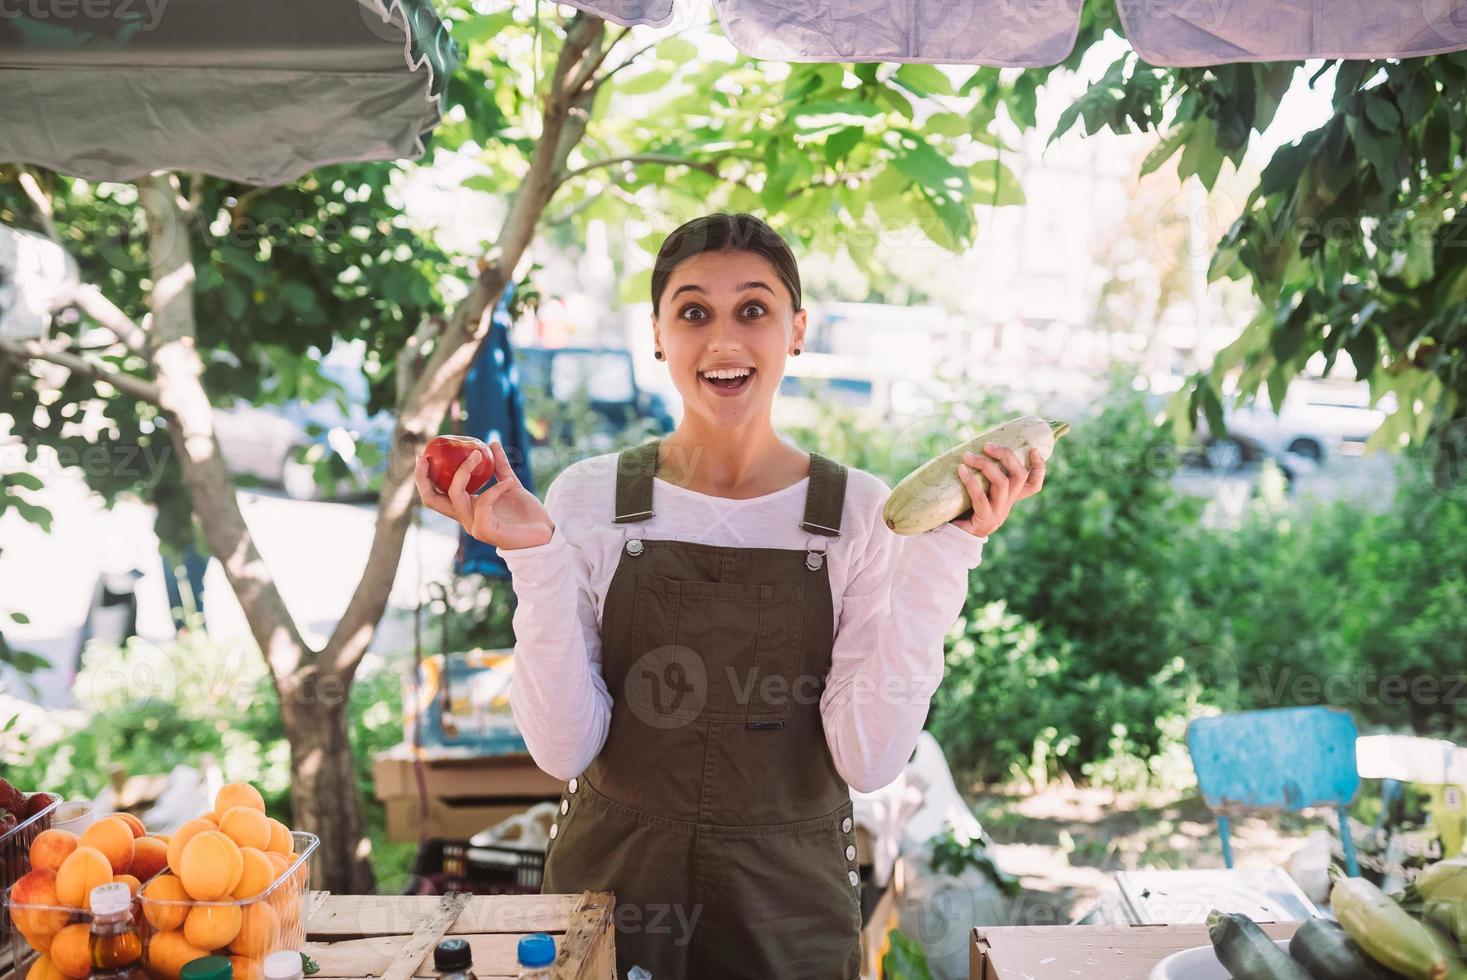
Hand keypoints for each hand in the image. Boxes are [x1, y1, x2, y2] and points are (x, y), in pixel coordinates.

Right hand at [414, 438, 554, 549]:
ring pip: (455, 494)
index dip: (423, 477)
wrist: (544, 534)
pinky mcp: (485, 531)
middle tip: (430, 455)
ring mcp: (473, 525)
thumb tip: (492, 443)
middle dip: (425, 476)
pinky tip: (509, 482)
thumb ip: (500, 467)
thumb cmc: (526, 513)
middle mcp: (465, 517)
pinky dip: (496, 488)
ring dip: (464, 470)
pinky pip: (483, 502)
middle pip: (431, 499)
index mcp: (466, 507)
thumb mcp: (510, 484)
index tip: (424, 454)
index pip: (434, 495)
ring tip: (479, 454)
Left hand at [951, 442, 1046, 537]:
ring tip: (968, 456)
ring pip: (1002, 484)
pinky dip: (971, 481)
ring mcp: (998, 515)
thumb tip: (971, 447)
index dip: (1039, 469)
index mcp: (1008, 499)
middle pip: (1019, 477)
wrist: (948, 537)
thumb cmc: (959, 509)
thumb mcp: (975, 490)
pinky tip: (961, 470)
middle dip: (1006, 456)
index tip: (1034, 450)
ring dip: (985, 465)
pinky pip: (981, 498)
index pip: (1033, 486)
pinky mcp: (985, 522)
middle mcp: (1007, 506)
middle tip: (987, 446)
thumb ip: (980, 476)